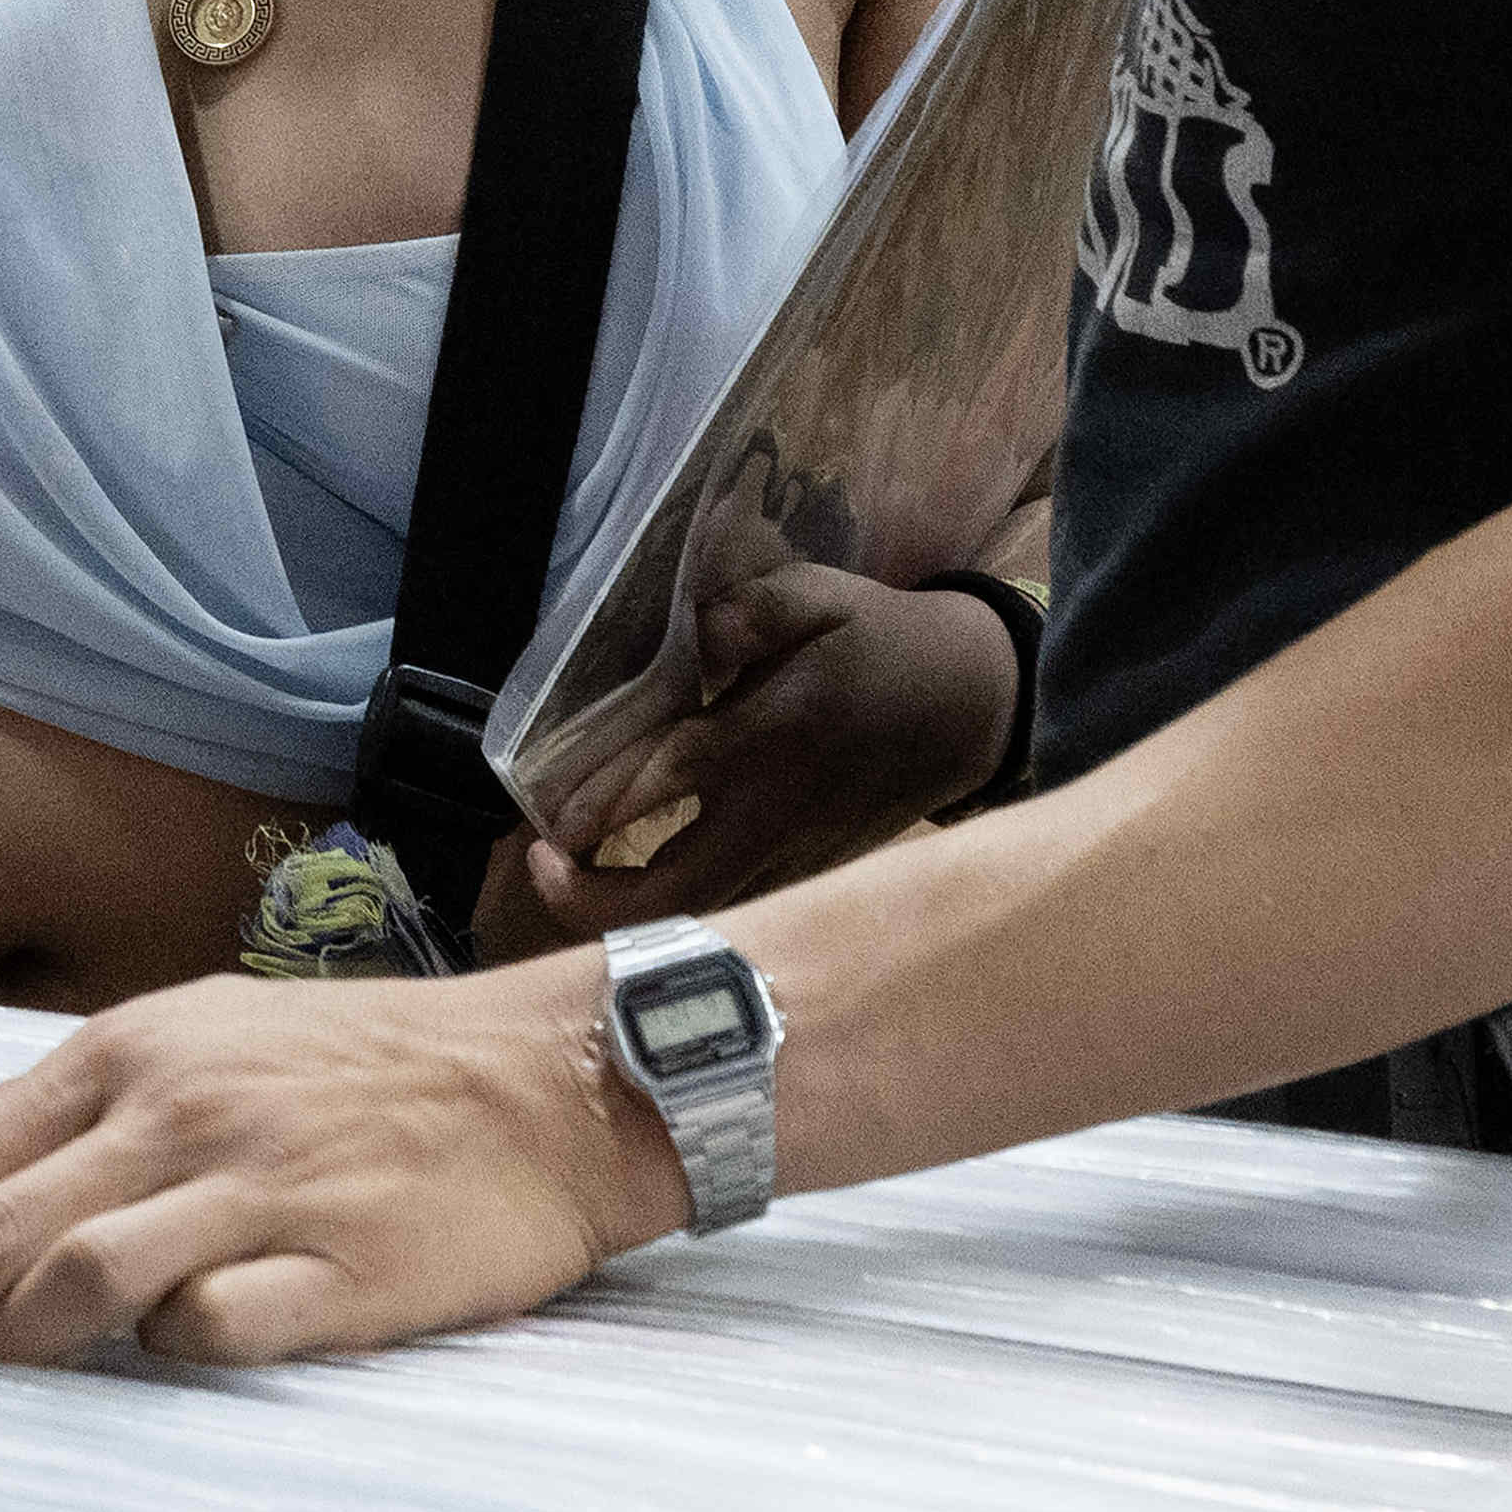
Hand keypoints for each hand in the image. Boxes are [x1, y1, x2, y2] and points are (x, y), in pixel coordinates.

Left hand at [0, 962, 681, 1372]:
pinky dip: (164, 1349)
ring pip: (79, 1280)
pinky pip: (214, 1327)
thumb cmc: (342, 1069)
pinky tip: (153, 1356)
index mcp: (122, 1056)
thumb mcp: (169, 1050)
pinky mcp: (335, 1268)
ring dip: (12, 1340)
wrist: (538, 1081)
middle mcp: (172, 1115)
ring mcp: (253, 1192)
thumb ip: (6, 1121)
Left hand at [512, 567, 1018, 940]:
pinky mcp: (807, 875)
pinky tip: (629, 880)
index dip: (603, 804)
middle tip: (543, 864)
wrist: (968, 708)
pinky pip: (729, 909)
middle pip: (678, 890)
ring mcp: (794, 855)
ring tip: (569, 876)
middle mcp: (777, 811)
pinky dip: (672, 908)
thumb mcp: (821, 597)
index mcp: (774, 734)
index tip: (548, 821)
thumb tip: (695, 629)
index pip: (674, 779)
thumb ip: (749, 607)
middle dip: (597, 897)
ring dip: (627, 912)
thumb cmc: (880, 643)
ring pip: (701, 915)